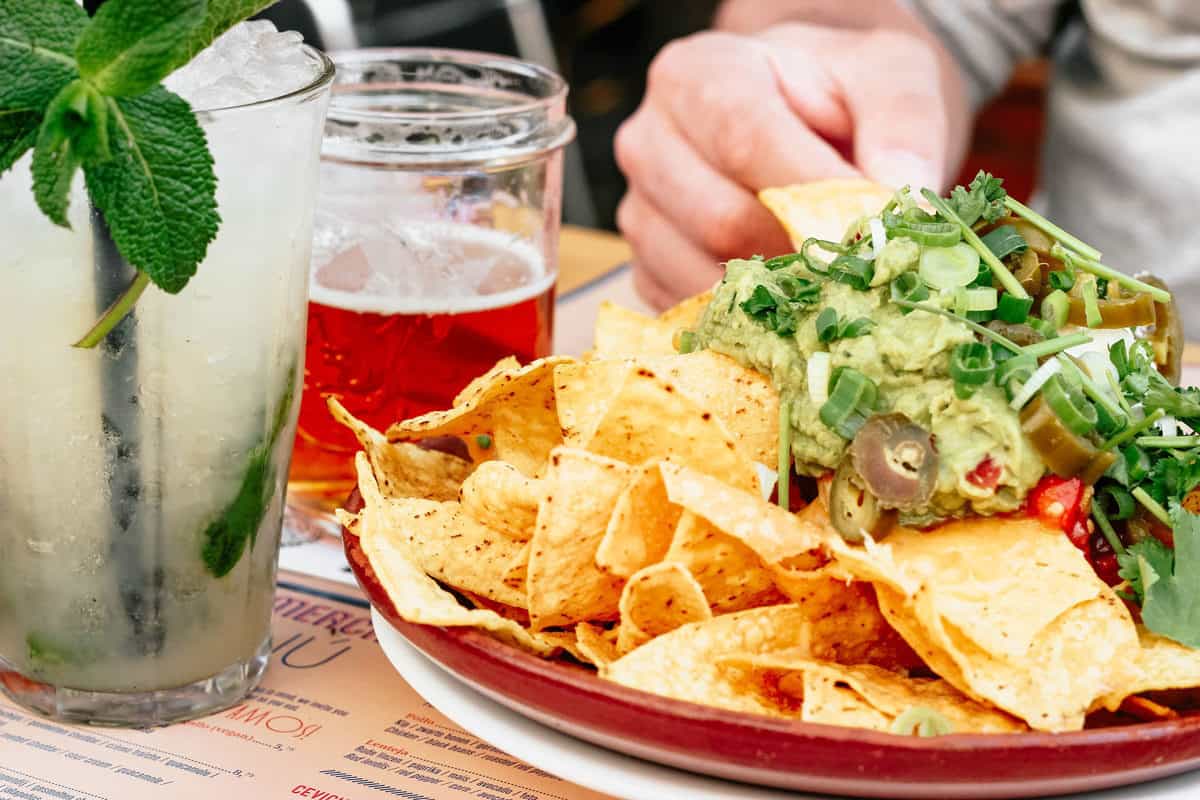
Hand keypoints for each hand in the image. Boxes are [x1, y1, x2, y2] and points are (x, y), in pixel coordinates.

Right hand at [615, 21, 967, 308]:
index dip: (812, 192)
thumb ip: (904, 127)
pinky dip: (751, 324)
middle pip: (720, 222)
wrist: (801, 119)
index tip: (875, 227)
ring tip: (833, 280)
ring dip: (779, 297)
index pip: (743, 141)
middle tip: (866, 266)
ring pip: (702, 281)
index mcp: (696, 76)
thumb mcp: (889, 75)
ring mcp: (638, 215)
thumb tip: (901, 207)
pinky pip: (695, 316)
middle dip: (803, 254)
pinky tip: (794, 301)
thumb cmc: (840, 93)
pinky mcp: (645, 272)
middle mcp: (648, 144)